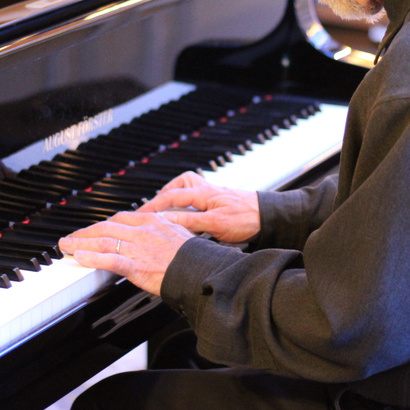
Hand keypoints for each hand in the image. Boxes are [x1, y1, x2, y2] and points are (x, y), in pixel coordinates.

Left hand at [59, 212, 194, 295]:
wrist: (202, 270)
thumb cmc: (194, 256)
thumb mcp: (179, 233)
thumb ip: (164, 229)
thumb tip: (157, 229)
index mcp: (153, 221)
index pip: (120, 218)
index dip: (103, 224)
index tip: (93, 229)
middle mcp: (142, 231)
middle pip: (106, 227)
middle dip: (85, 232)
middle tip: (71, 237)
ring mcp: (138, 248)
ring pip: (103, 240)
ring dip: (81, 242)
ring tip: (66, 246)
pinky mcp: (136, 265)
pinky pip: (109, 259)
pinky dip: (92, 257)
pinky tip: (80, 256)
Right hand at [138, 171, 260, 243]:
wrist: (270, 217)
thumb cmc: (248, 218)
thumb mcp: (216, 223)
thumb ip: (191, 221)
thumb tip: (167, 220)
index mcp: (203, 193)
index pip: (170, 197)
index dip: (152, 207)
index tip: (139, 215)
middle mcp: (206, 190)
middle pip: (176, 186)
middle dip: (161, 196)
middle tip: (149, 210)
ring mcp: (212, 195)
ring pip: (186, 190)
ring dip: (174, 198)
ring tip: (164, 212)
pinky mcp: (218, 202)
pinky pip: (195, 198)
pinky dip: (186, 205)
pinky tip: (185, 217)